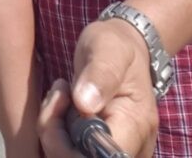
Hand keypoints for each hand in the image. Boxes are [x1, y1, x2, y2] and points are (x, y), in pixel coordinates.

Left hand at [40, 19, 158, 157]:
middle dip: (56, 135)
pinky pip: (73, 154)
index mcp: (136, 124)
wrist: (124, 48)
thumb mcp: (108, 48)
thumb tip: (85, 105)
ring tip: (60, 97)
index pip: (98, 156)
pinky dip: (59, 137)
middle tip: (56, 95)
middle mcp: (134, 146)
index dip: (67, 144)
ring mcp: (120, 150)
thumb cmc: (116, 45)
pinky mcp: (103, 150)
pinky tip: (62, 110)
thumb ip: (100, 72)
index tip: (60, 102)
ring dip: (55, 134)